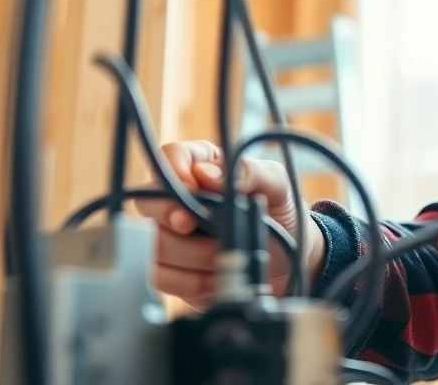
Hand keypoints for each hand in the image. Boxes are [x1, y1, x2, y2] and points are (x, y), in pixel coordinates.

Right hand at [133, 140, 325, 308]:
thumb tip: (208, 175)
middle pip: (150, 202)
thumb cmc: (278, 214)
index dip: (174, 172)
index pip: (170, 157)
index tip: (193, 189)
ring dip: (196, 255)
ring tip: (227, 253)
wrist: (287, 259)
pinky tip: (217, 276)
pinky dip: (193, 281)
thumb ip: (249, 171)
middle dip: (172, 217)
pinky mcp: (171, 270)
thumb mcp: (277, 184)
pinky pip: (162, 277)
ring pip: (157, 244)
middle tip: (194, 226)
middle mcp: (178, 198)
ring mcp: (170, 235)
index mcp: (202, 165)